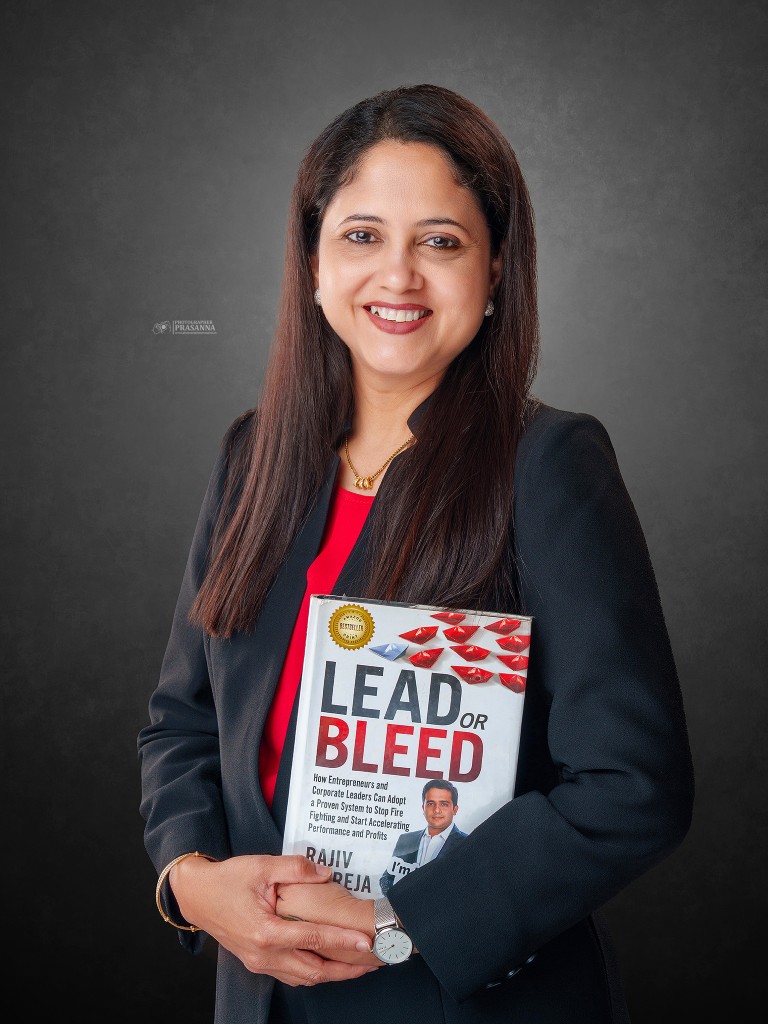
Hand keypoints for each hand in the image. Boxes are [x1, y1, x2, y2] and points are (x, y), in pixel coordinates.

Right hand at [169, 854, 377, 985]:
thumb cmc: (227, 880)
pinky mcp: (258, 962)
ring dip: (331, 974)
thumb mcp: (261, 865)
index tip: (366, 940)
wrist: (197, 896)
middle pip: (313, 971)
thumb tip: (326, 872)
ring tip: (357, 966)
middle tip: (372, 960)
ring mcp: (260, 962)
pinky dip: (313, 973)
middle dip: (345, 968)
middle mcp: (264, 954)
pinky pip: (291, 975)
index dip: (342, 940)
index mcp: (266, 931)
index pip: (313, 938)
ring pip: (303, 978)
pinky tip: (327, 964)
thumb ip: (296, 868)